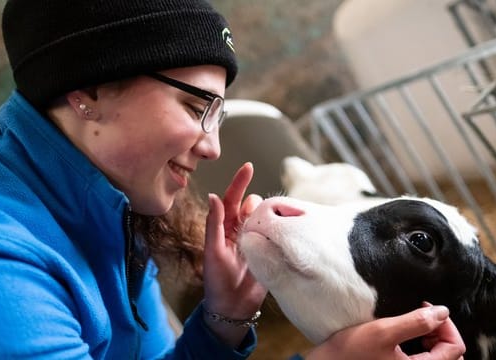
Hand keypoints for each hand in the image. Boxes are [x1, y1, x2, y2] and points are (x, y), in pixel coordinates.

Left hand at [202, 162, 266, 345]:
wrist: (233, 308)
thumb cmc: (216, 280)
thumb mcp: (213, 250)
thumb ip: (214, 223)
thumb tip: (213, 196)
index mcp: (224, 227)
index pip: (231, 199)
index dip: (239, 183)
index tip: (248, 166)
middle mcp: (241, 230)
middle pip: (251, 205)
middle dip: (255, 204)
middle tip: (253, 221)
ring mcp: (256, 240)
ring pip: (265, 217)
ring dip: (267, 216)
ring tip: (265, 229)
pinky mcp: (269, 250)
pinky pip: (276, 233)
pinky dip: (279, 227)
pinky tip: (282, 229)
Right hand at [304, 304, 464, 359]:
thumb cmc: (351, 351)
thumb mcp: (383, 331)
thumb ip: (415, 322)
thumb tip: (442, 312)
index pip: (455, 348)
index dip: (446, 324)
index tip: (426, 308)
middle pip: (450, 355)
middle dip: (441, 332)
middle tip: (422, 316)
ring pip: (438, 358)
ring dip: (433, 340)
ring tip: (415, 325)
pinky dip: (423, 347)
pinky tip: (407, 337)